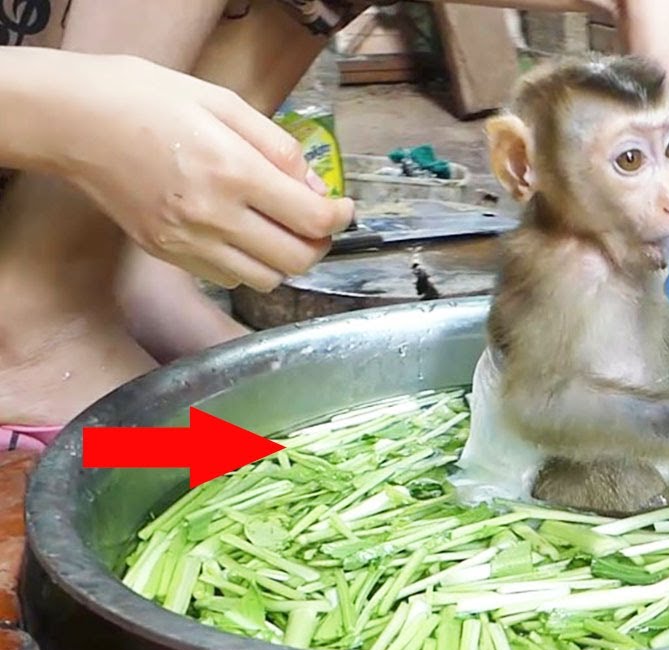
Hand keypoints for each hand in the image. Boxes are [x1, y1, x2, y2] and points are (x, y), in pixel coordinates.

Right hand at [52, 53, 353, 291]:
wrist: (75, 121)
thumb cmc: (148, 99)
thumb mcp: (224, 103)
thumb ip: (278, 147)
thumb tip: (314, 186)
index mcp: (233, 172)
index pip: (311, 219)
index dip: (340, 218)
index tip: (343, 208)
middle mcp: (212, 215)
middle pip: (295, 260)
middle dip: (319, 244)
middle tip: (318, 223)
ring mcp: (187, 242)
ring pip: (264, 279)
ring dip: (284, 260)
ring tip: (282, 231)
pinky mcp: (166, 254)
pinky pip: (227, 278)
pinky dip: (248, 265)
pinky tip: (243, 236)